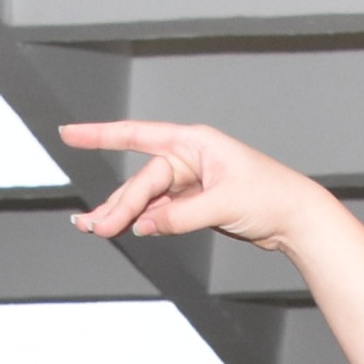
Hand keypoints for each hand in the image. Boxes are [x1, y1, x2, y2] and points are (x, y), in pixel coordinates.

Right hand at [60, 120, 332, 250]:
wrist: (295, 218)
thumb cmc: (269, 196)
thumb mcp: (224, 204)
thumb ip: (181, 215)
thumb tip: (146, 226)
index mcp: (194, 143)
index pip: (137, 136)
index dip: (100, 135)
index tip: (68, 134)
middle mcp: (188, 158)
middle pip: (141, 181)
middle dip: (117, 204)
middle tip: (95, 227)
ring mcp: (189, 182)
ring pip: (145, 198)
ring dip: (122, 214)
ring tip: (95, 228)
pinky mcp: (192, 204)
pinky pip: (158, 212)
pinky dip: (141, 222)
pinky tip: (124, 230)